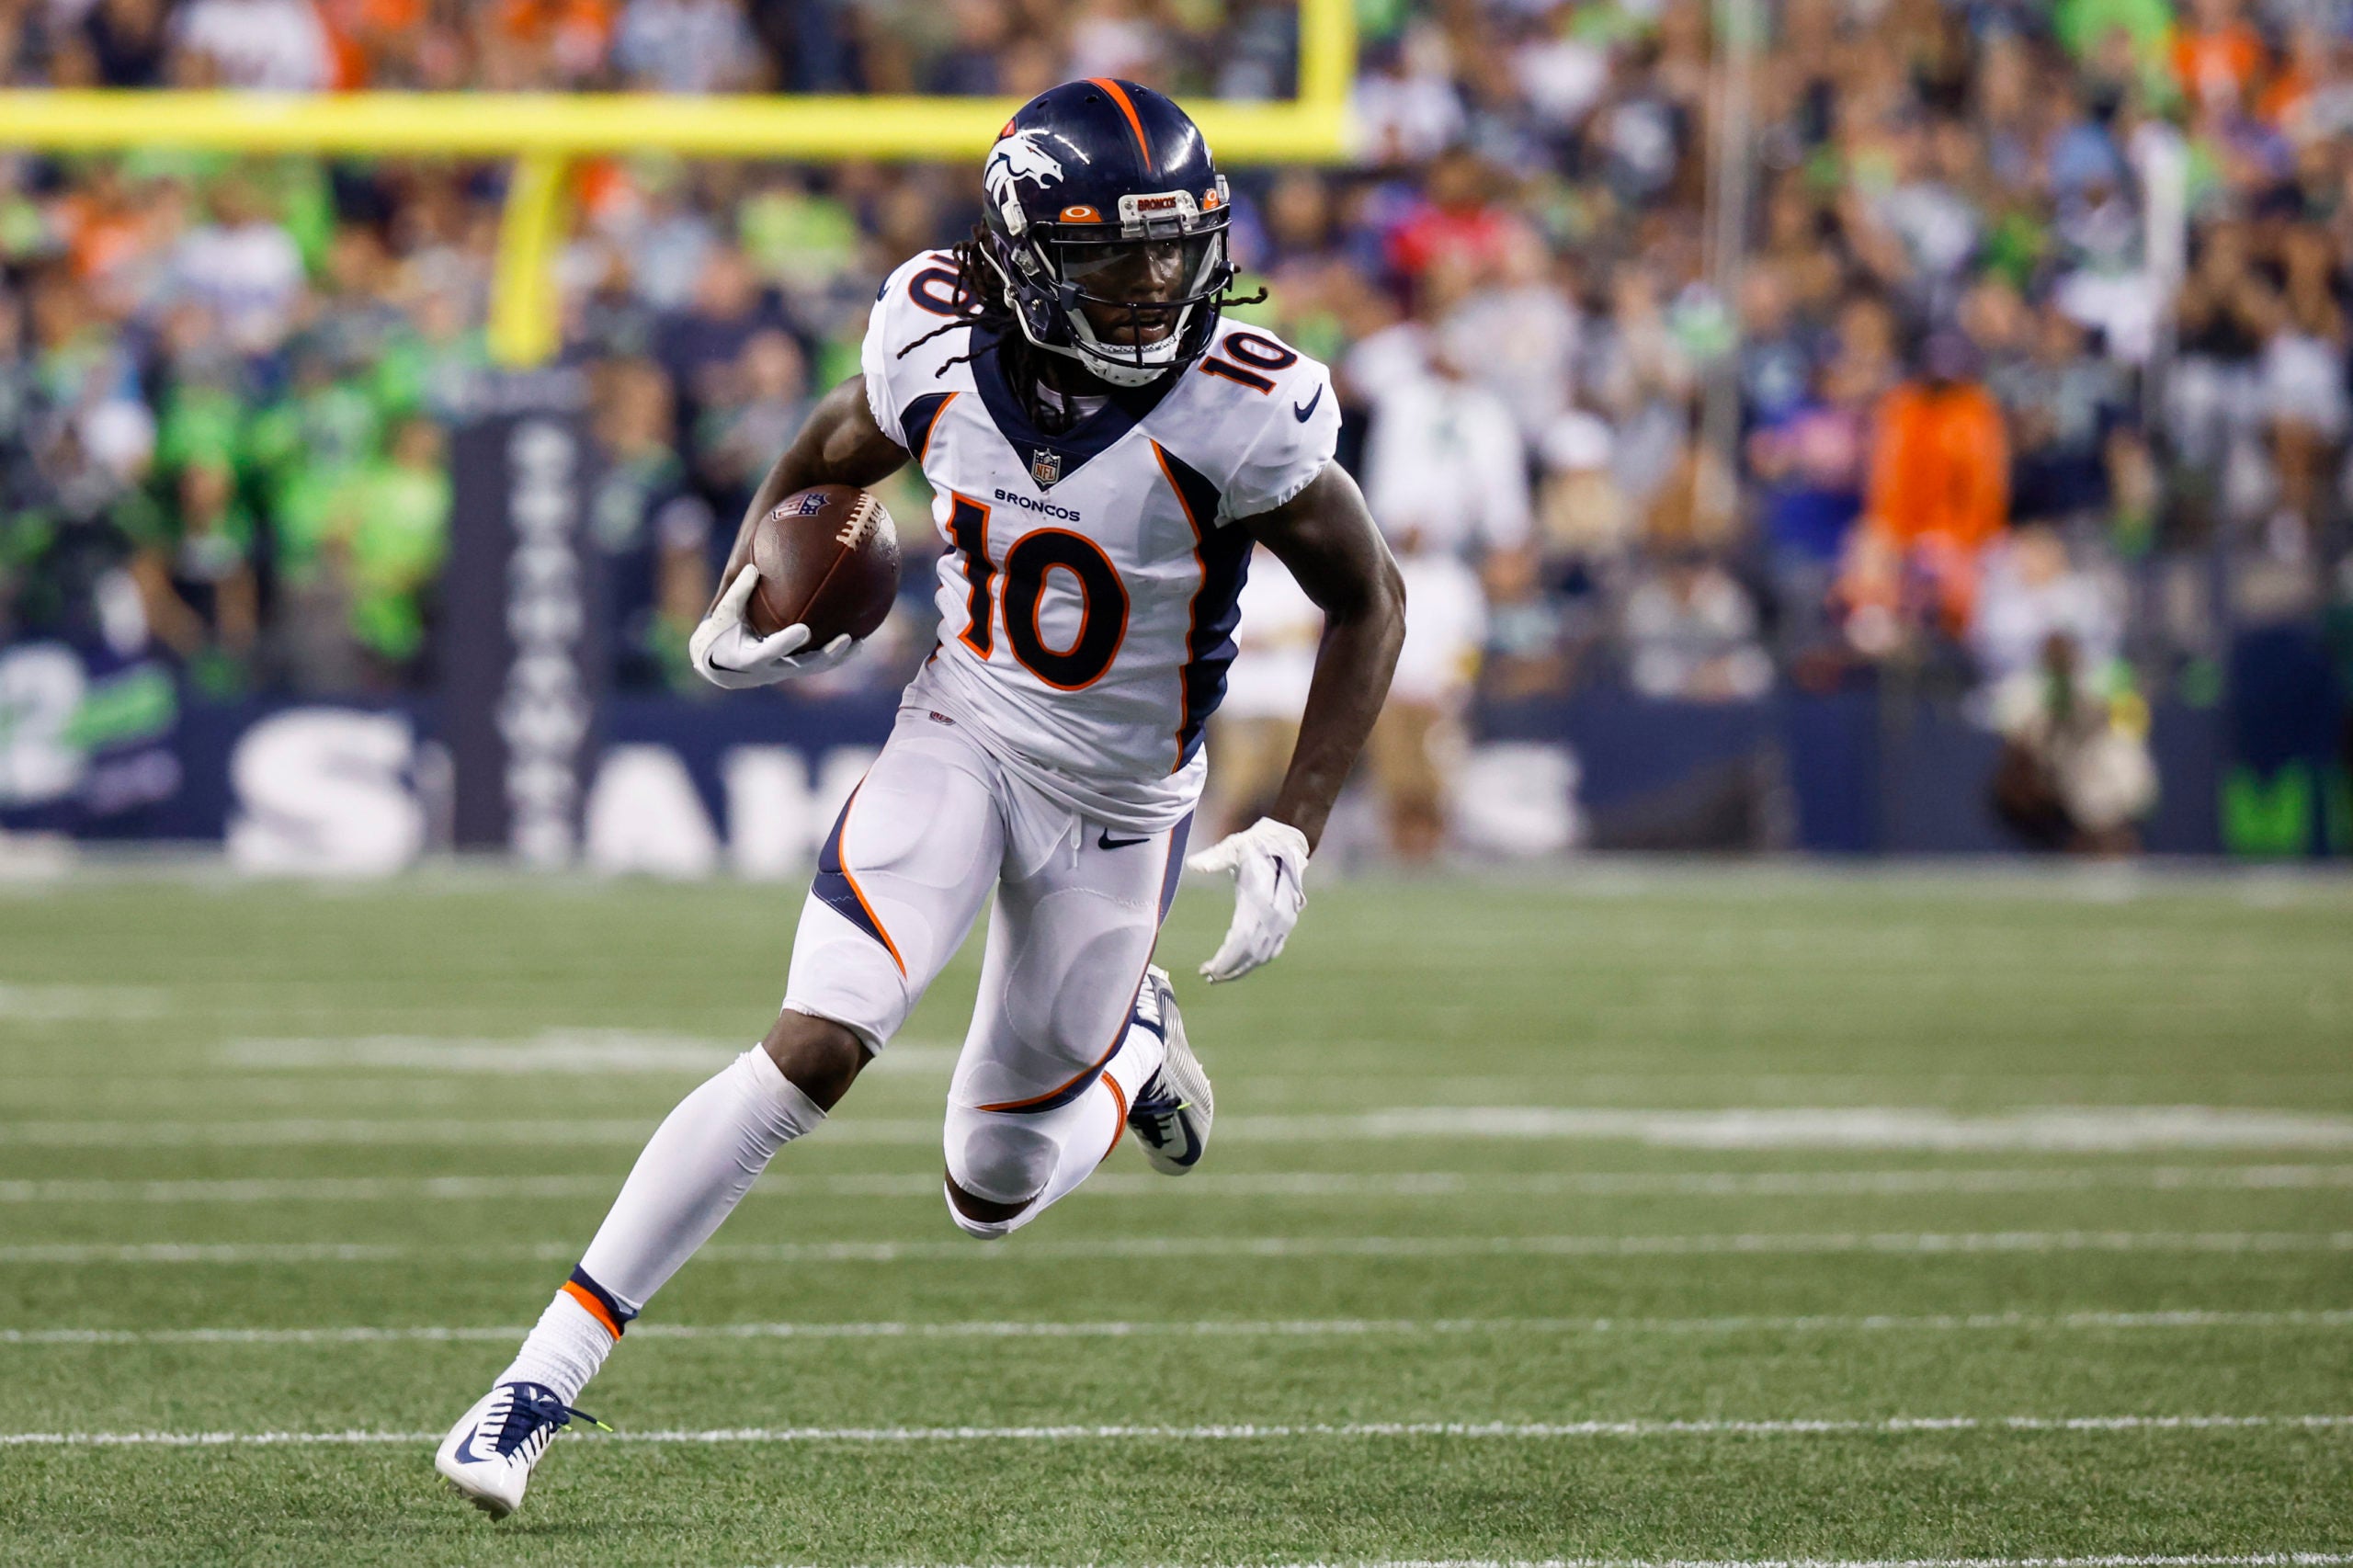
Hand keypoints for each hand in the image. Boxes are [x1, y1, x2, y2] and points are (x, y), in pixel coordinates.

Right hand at [688, 564, 858, 689]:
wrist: (720, 667)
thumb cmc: (720, 634)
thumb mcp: (723, 615)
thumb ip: (738, 593)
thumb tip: (753, 567)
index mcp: (750, 658)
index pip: (772, 651)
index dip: (787, 642)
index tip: (804, 630)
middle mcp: (771, 670)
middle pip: (803, 667)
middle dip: (826, 655)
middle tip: (846, 639)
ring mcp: (784, 673)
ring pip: (815, 669)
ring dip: (838, 657)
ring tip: (860, 642)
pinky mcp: (792, 671)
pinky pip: (817, 665)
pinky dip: (836, 656)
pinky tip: (857, 642)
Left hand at [1185, 817, 1309, 982]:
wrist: (1287, 843)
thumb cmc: (1255, 845)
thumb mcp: (1235, 846)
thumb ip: (1215, 857)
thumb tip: (1193, 865)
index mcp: (1261, 899)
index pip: (1241, 939)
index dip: (1225, 959)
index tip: (1207, 969)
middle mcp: (1276, 915)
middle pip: (1251, 953)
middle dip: (1229, 969)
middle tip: (1208, 977)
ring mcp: (1284, 921)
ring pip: (1262, 956)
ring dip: (1241, 969)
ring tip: (1218, 976)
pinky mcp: (1287, 924)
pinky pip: (1271, 951)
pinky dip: (1254, 962)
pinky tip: (1238, 968)